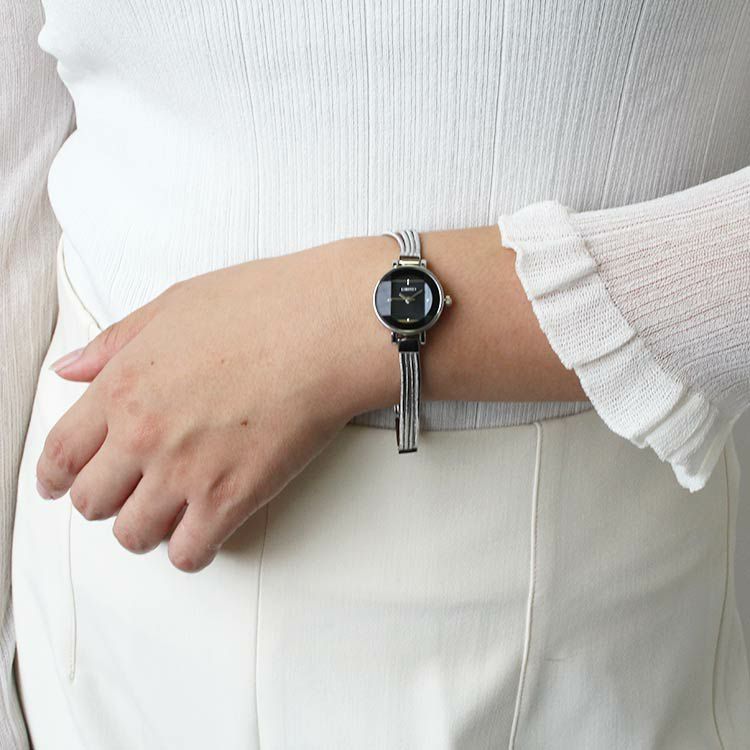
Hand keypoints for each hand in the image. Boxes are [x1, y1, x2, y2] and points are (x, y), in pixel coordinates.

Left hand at [36, 237, 397, 571]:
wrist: (325, 330)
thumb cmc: (263, 307)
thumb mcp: (174, 305)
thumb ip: (115, 343)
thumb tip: (72, 370)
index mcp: (123, 386)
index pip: (61, 453)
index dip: (56, 477)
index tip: (62, 484)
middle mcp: (143, 436)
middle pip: (91, 503)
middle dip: (105, 501)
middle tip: (126, 493)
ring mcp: (185, 472)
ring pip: (134, 536)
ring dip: (147, 528)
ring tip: (170, 512)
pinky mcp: (231, 499)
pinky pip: (190, 553)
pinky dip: (192, 548)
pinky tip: (205, 528)